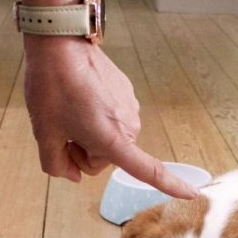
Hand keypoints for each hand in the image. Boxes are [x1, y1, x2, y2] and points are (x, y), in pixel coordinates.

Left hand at [22, 36, 196, 198]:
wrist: (59, 42)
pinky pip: (111, 118)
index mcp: (112, 140)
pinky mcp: (126, 92)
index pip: (148, 170)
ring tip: (69, 108)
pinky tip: (79, 96)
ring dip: (90, 132)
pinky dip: (96, 115)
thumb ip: (56, 166)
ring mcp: (130, 107)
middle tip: (63, 129)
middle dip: (85, 150)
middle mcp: (129, 126)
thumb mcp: (44, 134)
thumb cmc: (52, 88)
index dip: (170, 185)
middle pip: (107, 158)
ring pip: (109, 138)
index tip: (192, 194)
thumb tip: (73, 175)